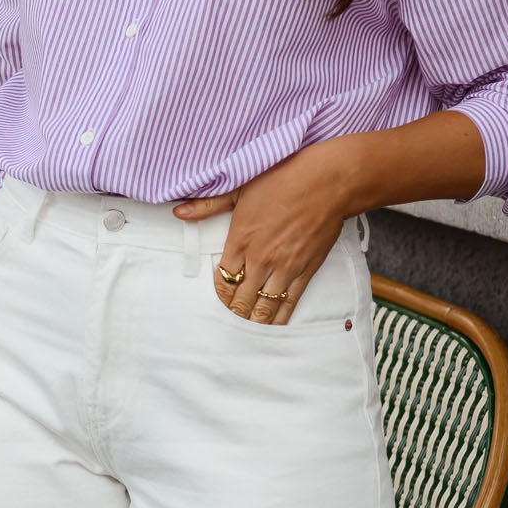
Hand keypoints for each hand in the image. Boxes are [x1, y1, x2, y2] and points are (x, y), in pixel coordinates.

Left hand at [175, 143, 355, 323]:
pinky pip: (290, 301)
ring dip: (254, 320)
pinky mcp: (306, 270)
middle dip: (235, 312)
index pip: (223, 280)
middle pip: (242, 299)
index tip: (220, 298)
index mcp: (241, 239)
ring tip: (247, 330)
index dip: (219, 294)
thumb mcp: (240, 187)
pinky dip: (280, 316)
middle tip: (231, 320)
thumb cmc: (284, 177)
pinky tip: (274, 326)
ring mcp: (285, 267)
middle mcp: (261, 259)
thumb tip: (179, 213)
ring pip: (265, 306)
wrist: (328, 181)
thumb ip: (208, 205)